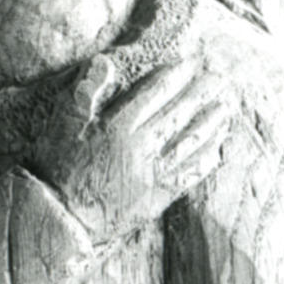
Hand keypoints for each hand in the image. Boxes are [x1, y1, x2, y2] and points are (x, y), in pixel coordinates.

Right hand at [30, 53, 232, 243]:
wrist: (61, 221)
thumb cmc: (57, 171)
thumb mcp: (62, 126)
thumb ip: (85, 93)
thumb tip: (104, 61)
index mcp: (117, 127)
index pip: (154, 93)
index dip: (175, 75)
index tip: (191, 62)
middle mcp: (140, 147)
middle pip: (179, 113)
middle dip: (201, 93)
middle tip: (220, 77)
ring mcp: (152, 174)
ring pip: (190, 142)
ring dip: (211, 122)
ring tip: (226, 107)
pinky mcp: (158, 198)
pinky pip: (189, 174)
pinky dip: (206, 159)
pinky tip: (217, 148)